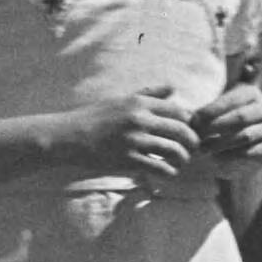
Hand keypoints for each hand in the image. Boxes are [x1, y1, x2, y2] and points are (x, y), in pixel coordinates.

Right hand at [62, 90, 202, 184]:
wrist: (68, 136)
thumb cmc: (94, 117)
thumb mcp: (121, 100)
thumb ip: (149, 94)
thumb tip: (173, 88)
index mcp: (139, 103)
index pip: (180, 112)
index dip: (190, 123)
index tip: (188, 131)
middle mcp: (140, 119)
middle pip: (182, 131)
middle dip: (192, 143)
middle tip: (191, 150)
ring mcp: (134, 140)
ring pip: (174, 151)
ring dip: (182, 159)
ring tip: (180, 162)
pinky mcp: (127, 159)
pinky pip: (159, 167)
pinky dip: (169, 172)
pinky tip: (168, 173)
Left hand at [187, 82, 261, 165]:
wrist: (243, 145)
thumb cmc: (224, 121)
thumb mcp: (216, 110)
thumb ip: (205, 111)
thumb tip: (186, 116)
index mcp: (251, 93)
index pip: (232, 100)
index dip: (211, 110)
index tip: (193, 121)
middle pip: (240, 117)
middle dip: (215, 127)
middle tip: (196, 136)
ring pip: (244, 136)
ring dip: (220, 143)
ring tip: (202, 148)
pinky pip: (249, 152)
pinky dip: (230, 156)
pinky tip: (215, 158)